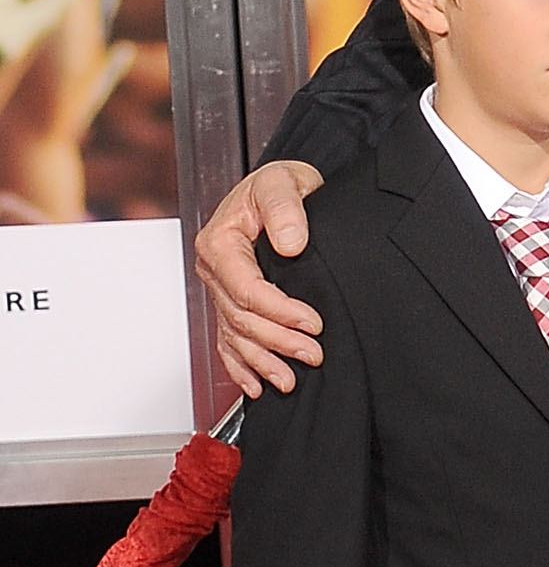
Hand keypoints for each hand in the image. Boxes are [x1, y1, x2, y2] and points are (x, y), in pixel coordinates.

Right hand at [193, 158, 324, 394]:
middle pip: (241, 317)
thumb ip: (285, 208)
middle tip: (313, 353)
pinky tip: (257, 384)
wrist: (279, 188)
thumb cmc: (278, 183)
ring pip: (235, 336)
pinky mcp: (231, 301)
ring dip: (262, 361)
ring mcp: (221, 288)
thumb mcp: (283, 181)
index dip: (279, 311)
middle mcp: (215, 268)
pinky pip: (228, 341)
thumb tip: (291, 242)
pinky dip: (241, 366)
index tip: (312, 322)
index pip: (245, 288)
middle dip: (277, 341)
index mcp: (220, 242)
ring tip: (290, 379)